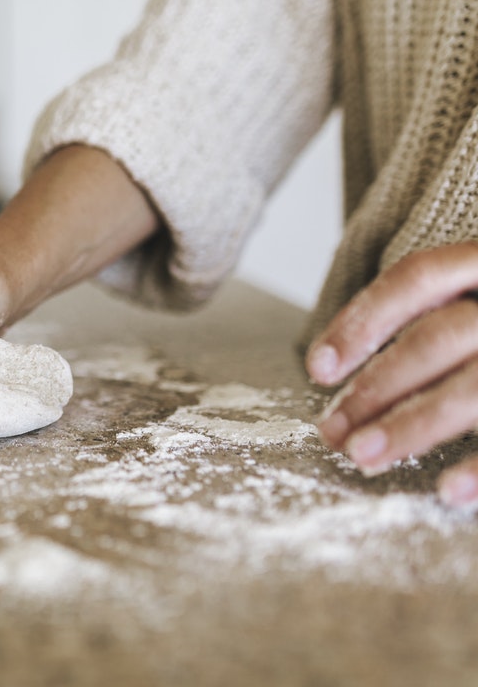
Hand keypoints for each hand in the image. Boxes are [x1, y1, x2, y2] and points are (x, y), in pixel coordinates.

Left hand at [306, 242, 477, 506]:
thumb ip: (444, 320)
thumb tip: (348, 378)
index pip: (422, 276)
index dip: (364, 318)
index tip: (317, 368)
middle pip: (442, 335)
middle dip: (379, 384)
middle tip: (332, 430)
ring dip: (415, 424)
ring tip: (364, 457)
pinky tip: (450, 490)